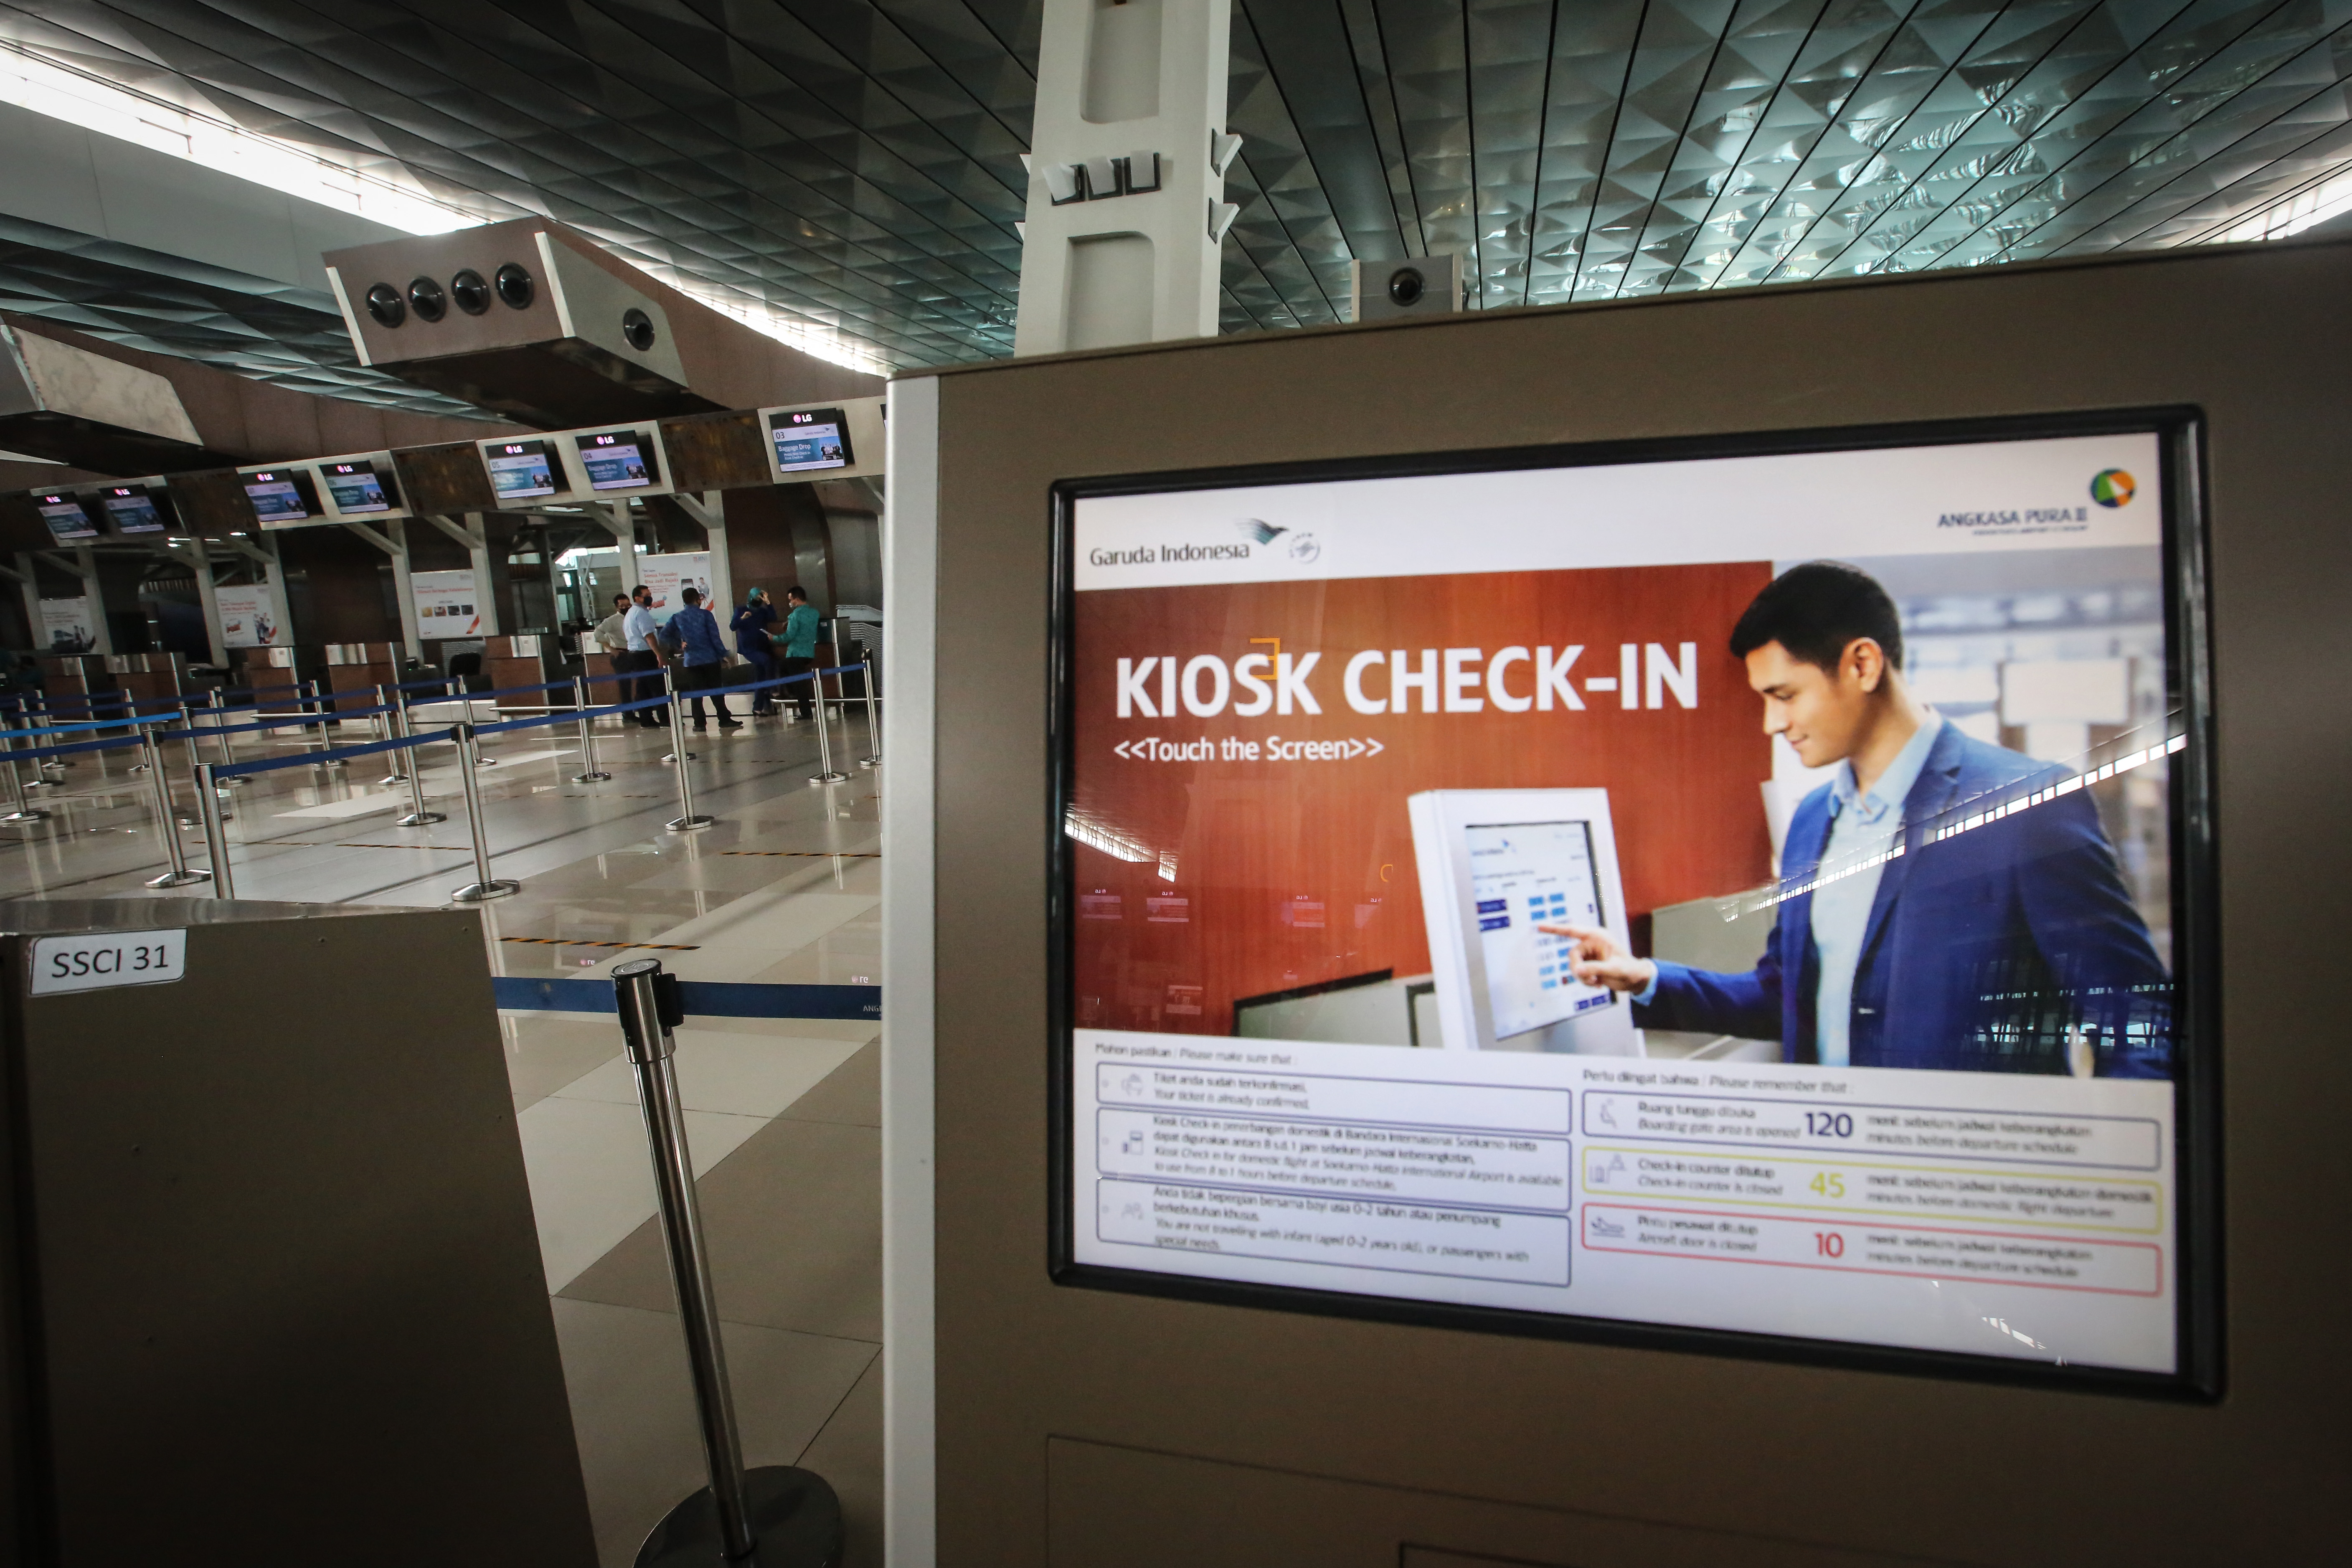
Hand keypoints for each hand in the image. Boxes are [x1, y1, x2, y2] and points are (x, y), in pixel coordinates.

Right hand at [1535, 922, 1655, 994]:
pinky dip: (1585, 980)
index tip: (1539, 926)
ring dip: (1583, 977)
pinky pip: (1579, 973)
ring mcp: (1590, 955)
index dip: (1555, 929)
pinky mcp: (1589, 965)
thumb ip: (1595, 969)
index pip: (1573, 930)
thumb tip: (1578, 971)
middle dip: (1578, 969)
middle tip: (1589, 979)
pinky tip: (1598, 983)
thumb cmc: (1629, 969)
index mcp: (1598, 936)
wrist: (1635, 979)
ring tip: (1597, 982)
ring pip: (1574, 965)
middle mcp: (1592, 944)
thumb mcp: (1614, 969)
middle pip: (1573, 955)